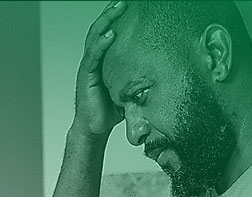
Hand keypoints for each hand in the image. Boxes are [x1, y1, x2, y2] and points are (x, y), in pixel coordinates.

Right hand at [72, 0, 127, 136]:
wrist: (94, 129)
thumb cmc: (109, 111)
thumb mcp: (129, 92)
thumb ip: (140, 82)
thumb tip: (164, 77)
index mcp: (104, 62)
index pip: (108, 34)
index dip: (116, 19)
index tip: (128, 7)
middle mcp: (95, 60)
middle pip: (100, 30)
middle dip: (111, 13)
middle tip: (124, 0)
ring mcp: (90, 67)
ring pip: (95, 38)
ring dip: (106, 21)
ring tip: (117, 9)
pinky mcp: (87, 76)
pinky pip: (93, 56)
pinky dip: (101, 44)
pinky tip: (110, 34)